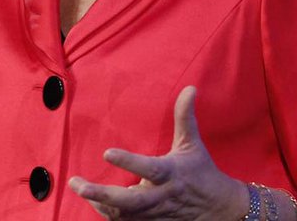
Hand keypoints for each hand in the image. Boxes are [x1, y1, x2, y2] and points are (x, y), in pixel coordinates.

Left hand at [68, 86, 246, 219]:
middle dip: (102, 194)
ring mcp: (155, 213)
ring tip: (80, 188)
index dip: (128, 162)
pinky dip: (108, 214)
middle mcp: (161, 196)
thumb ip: (185, 117)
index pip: (148, 169)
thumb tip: (190, 88)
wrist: (218, 208)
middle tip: (78, 184)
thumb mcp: (192, 144)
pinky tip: (93, 201)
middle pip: (130, 201)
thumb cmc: (201, 172)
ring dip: (100, 203)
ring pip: (124, 215)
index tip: (107, 152)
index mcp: (171, 173)